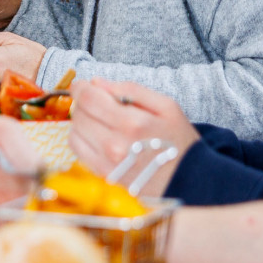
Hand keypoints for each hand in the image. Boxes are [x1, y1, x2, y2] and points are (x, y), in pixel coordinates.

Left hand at [69, 80, 199, 195]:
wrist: (188, 180)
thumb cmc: (178, 140)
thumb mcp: (166, 106)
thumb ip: (131, 89)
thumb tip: (97, 82)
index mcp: (131, 123)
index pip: (88, 99)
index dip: (80, 87)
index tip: (83, 84)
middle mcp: (114, 145)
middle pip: (79, 114)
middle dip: (83, 102)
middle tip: (96, 101)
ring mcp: (106, 163)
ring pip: (74, 132)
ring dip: (81, 121)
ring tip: (99, 120)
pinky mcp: (103, 175)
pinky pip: (77, 150)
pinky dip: (81, 138)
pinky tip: (97, 135)